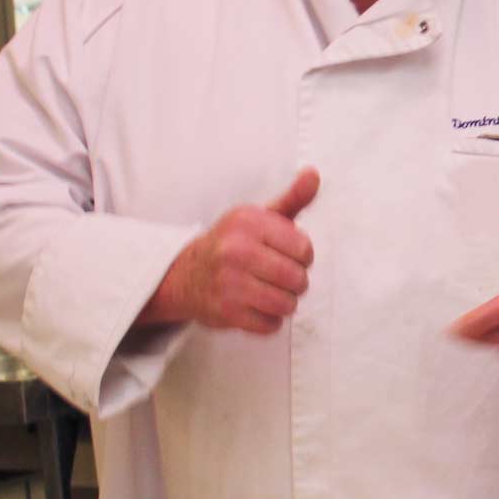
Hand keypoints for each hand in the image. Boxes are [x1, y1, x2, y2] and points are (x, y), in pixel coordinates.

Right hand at [140, 168, 318, 333]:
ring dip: (285, 302)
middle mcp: (235, 250)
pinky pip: (270, 324)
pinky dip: (269, 320)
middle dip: (296, 281)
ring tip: (271, 292)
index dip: (303, 256)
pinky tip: (257, 306)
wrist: (184, 274)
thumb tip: (313, 174)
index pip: (304, 248)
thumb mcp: (260, 217)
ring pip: (287, 303)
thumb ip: (292, 198)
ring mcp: (228, 283)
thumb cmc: (233, 243)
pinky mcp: (225, 311)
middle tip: (281, 277)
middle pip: (298, 278)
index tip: (289, 255)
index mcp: (248, 222)